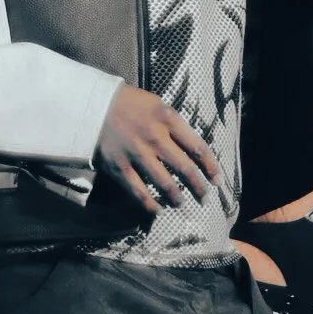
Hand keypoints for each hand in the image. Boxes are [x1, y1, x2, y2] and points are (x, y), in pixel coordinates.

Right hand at [97, 85, 218, 212]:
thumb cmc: (130, 104)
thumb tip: (194, 150)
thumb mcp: (157, 104)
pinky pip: (139, 192)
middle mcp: (155, 137)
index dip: (211, 166)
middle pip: (185, 168)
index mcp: (167, 118)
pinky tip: (157, 209)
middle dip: (199, 187)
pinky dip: (150, 204)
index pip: (198, 147)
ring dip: (177, 197)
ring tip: (181, 202)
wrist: (94, 105)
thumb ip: (175, 125)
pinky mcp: (120, 167)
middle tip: (205, 197)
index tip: (218, 180)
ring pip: (165, 184)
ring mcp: (137, 154)